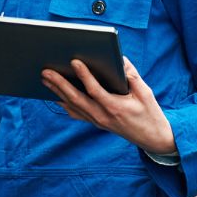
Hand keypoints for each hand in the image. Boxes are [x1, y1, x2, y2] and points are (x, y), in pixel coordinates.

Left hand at [41, 58, 176, 154]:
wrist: (151, 137)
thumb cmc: (149, 112)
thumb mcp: (145, 93)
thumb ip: (132, 75)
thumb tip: (119, 58)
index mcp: (116, 107)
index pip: (95, 90)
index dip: (84, 75)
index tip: (74, 61)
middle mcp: (102, 116)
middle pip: (76, 98)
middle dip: (59, 84)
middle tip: (46, 71)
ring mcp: (97, 121)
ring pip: (72, 106)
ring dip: (57, 92)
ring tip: (45, 78)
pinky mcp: (95, 122)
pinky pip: (76, 113)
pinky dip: (64, 103)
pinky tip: (55, 94)